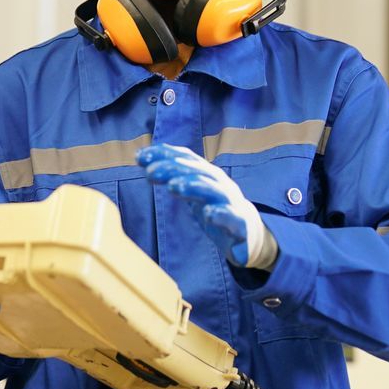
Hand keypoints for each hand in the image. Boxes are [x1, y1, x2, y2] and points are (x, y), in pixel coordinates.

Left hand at [138, 143, 278, 270]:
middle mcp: (220, 184)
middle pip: (197, 172)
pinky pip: (232, 217)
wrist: (249, 232)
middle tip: (150, 172)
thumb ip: (171, 175)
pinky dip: (221, 214)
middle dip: (173, 169)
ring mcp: (231, 203)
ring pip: (213, 191)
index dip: (163, 155)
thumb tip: (141, 158)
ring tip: (173, 186)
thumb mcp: (193, 190)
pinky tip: (209, 213)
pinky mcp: (240, 224)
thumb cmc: (216, 207)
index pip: (185, 159)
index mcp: (207, 174)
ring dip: (194, 186)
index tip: (139, 157)